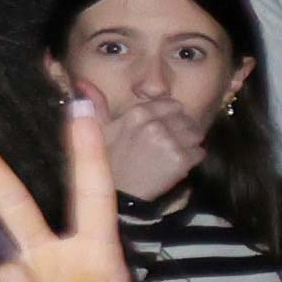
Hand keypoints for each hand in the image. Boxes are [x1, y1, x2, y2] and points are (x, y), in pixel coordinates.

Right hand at [88, 86, 207, 205]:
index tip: (163, 130)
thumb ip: (96, 105)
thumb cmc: (107, 164)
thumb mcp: (98, 132)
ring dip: (189, 144)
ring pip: (196, 134)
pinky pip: (199, 152)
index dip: (170, 117)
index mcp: (136, 114)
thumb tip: (82, 83)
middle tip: (169, 145)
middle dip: (181, 130)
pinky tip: (178, 166)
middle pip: (186, 119)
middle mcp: (154, 124)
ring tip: (173, 155)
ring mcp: (169, 142)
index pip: (171, 105)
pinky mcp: (181, 161)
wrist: (118, 198)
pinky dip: (193, 159)